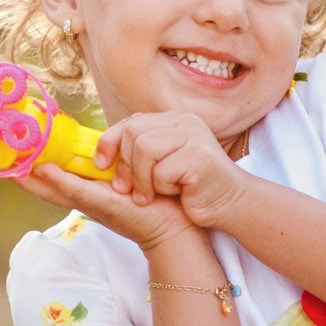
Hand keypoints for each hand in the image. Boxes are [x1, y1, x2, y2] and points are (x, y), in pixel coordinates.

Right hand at [18, 161, 200, 252]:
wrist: (174, 225)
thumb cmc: (154, 201)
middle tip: (0, 158)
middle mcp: (85, 199)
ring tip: (10, 165)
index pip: (55, 178)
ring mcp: (91, 203)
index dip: (34, 167)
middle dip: (23, 173)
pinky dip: (57, 181)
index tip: (14, 153)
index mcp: (89, 190)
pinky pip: (75, 190)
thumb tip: (104, 146)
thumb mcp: (126, 178)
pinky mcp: (102, 203)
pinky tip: (41, 171)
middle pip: (45, 186)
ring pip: (53, 189)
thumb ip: (112, 165)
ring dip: (31, 178)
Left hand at [95, 112, 249, 227]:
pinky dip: (163, 188)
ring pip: (144, 149)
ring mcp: (194, 137)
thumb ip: (138, 152)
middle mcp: (183, 123)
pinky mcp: (200, 157)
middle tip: (127, 190)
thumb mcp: (160, 164)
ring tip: (152, 195)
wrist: (227, 204)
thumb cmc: (189, 188)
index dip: (109, 142)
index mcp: (171, 121)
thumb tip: (98, 156)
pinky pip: (162, 170)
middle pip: (133, 132)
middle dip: (124, 166)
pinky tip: (177, 194)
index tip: (100, 165)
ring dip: (143, 179)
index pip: (129, 122)